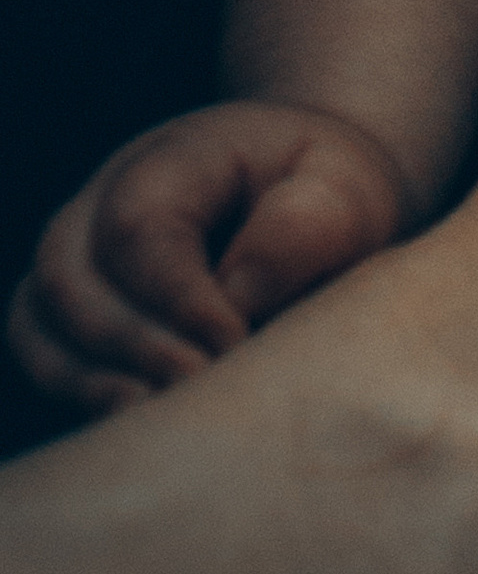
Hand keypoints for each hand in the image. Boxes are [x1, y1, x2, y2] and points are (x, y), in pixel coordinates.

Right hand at [9, 104, 409, 415]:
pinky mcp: (75, 310)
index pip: (138, 223)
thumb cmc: (326, 197)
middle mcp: (107, 199)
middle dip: (130, 340)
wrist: (312, 198)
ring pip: (39, 315)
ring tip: (157, 412)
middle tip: (197, 384)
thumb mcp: (343, 191)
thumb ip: (300, 229)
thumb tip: (236, 298)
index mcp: (176, 155)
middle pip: (68, 271)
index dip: (175, 293)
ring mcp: (81, 253)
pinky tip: (133, 418)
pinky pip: (42, 350)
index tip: (234, 340)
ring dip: (90, 374)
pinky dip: (74, 388)